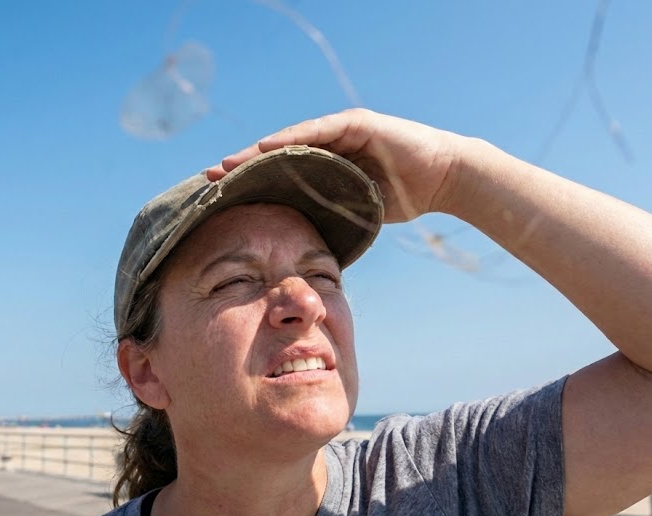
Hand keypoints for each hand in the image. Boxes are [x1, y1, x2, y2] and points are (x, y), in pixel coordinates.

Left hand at [206, 109, 468, 222]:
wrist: (443, 178)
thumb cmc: (402, 197)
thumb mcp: (356, 213)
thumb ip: (329, 222)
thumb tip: (303, 257)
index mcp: (324, 166)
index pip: (279, 174)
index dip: (250, 184)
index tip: (219, 197)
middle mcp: (327, 144)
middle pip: (276, 155)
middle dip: (242, 167)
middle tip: (208, 179)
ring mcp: (339, 131)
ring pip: (289, 142)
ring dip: (255, 153)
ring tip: (226, 166)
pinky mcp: (354, 123)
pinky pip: (316, 132)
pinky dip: (289, 140)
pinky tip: (264, 148)